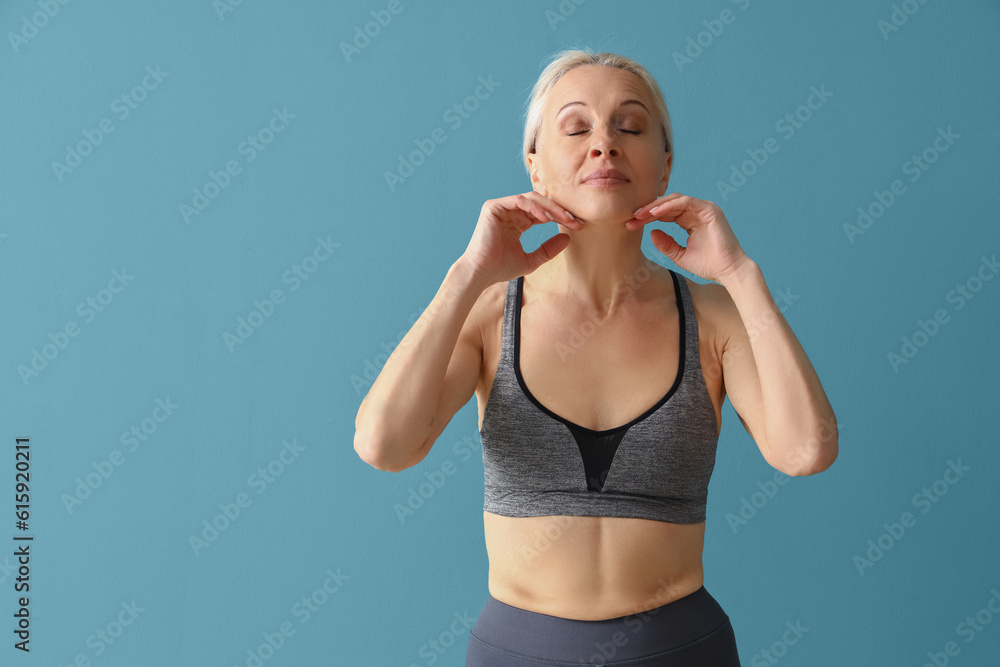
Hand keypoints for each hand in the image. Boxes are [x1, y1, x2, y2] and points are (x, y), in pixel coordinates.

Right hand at [460, 191, 581, 287]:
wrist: (482, 273)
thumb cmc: (502, 268)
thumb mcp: (532, 260)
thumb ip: (548, 249)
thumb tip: (568, 238)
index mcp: (518, 222)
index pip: (544, 213)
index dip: (560, 217)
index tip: (578, 225)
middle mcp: (510, 212)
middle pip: (540, 203)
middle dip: (559, 210)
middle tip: (575, 219)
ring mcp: (501, 208)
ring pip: (532, 199)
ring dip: (550, 207)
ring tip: (564, 217)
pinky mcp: (494, 207)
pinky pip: (519, 200)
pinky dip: (533, 207)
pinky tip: (545, 218)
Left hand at [624, 193, 749, 282]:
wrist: (728, 272)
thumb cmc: (708, 265)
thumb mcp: (680, 255)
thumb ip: (666, 244)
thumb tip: (651, 232)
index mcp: (690, 220)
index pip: (665, 214)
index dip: (647, 218)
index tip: (631, 224)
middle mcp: (697, 212)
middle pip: (667, 205)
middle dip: (648, 210)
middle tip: (631, 217)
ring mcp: (704, 209)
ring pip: (674, 200)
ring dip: (655, 206)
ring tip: (640, 214)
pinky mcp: (709, 209)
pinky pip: (685, 202)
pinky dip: (669, 206)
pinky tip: (655, 213)